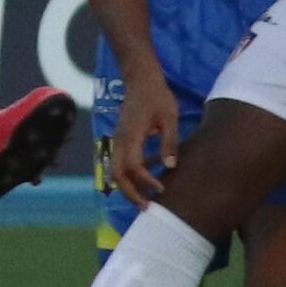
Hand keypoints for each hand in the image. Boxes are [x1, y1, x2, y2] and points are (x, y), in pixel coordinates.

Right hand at [107, 65, 178, 208]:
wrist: (140, 78)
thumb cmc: (157, 96)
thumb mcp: (169, 117)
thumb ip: (169, 142)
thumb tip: (169, 167)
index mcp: (131, 135)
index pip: (133, 166)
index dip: (145, 181)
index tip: (162, 189)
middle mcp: (120, 141)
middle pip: (117, 174)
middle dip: (130, 194)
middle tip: (147, 208)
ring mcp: (118, 140)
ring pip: (116, 171)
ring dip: (128, 188)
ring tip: (145, 201)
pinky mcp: (121, 140)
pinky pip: (120, 164)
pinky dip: (129, 178)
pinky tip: (144, 183)